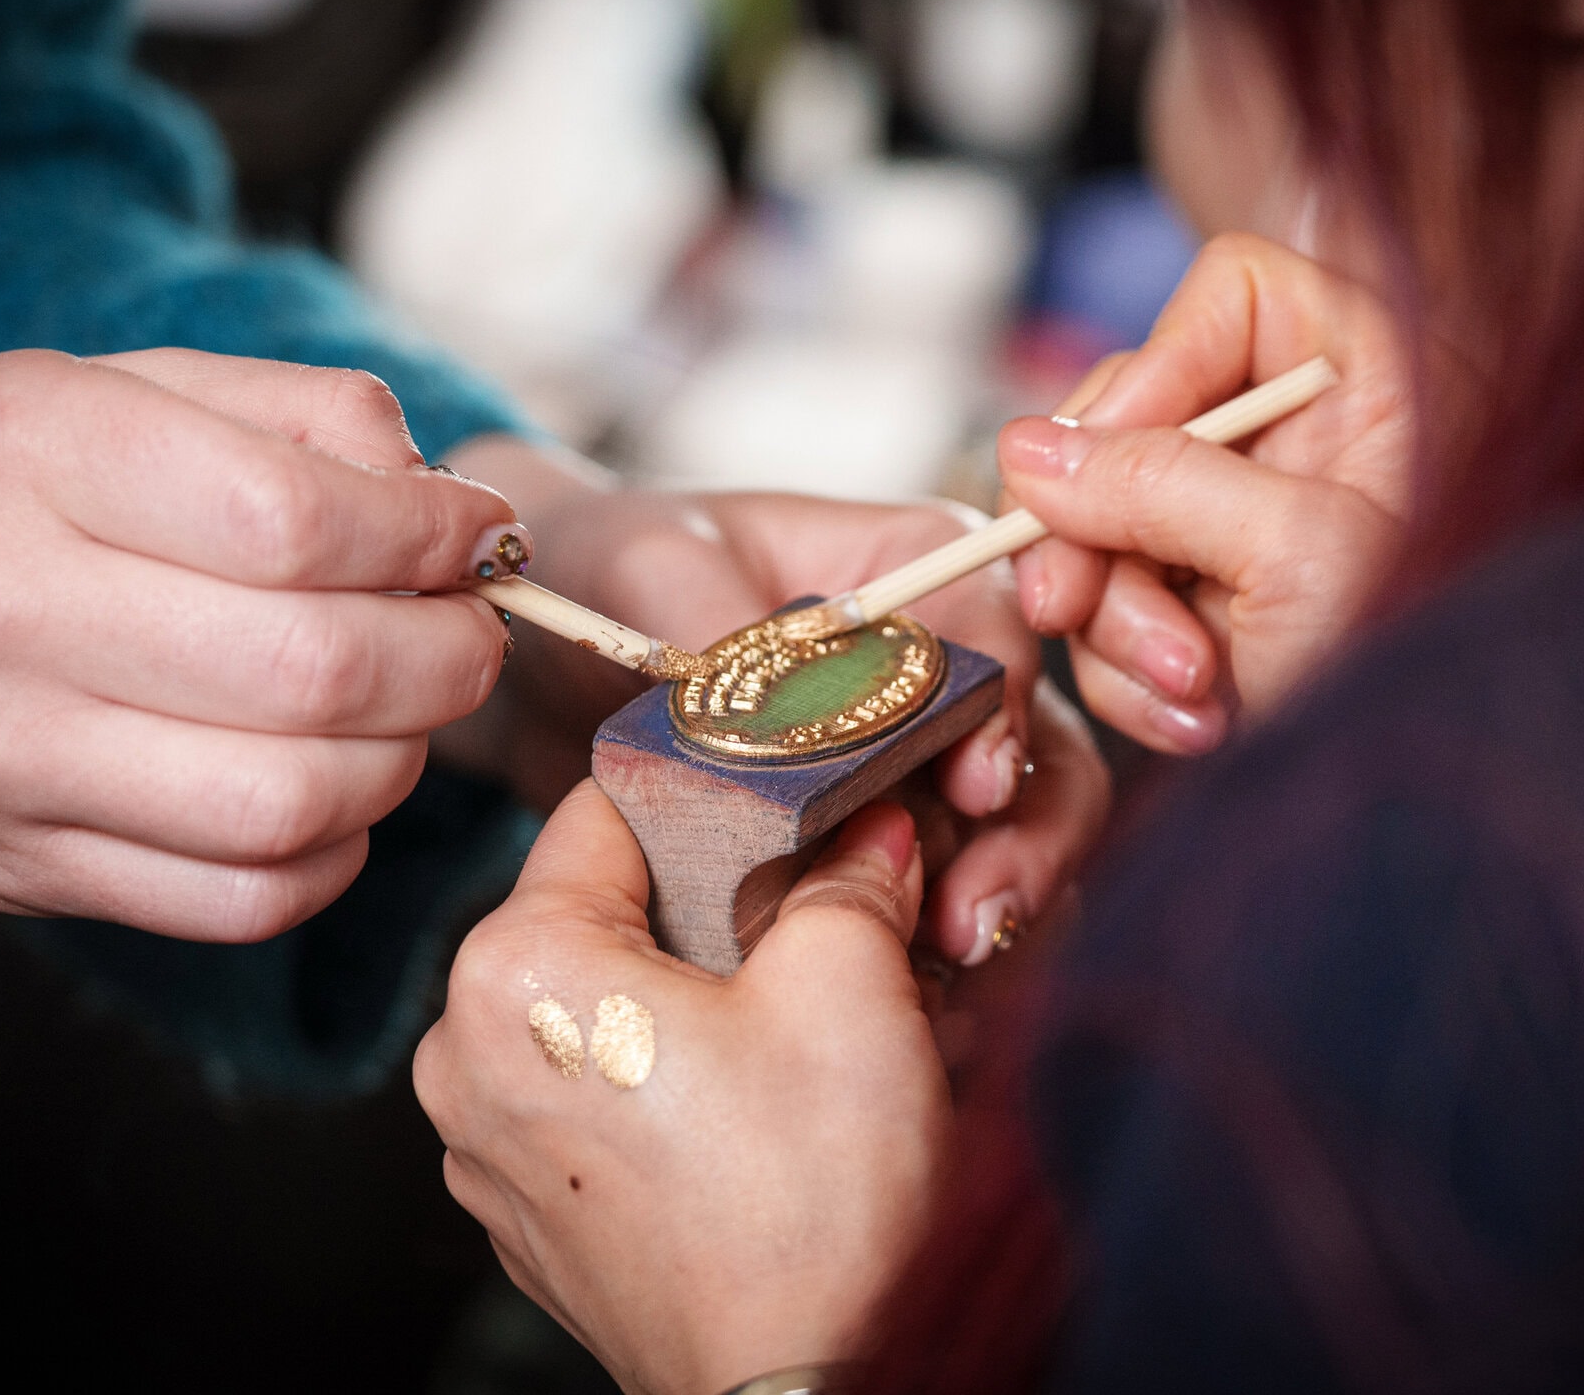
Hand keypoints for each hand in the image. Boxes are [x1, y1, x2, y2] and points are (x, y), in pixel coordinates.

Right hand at [0, 348, 520, 938]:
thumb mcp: (96, 393)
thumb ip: (283, 413)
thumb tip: (439, 490)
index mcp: (34, 457)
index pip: (296, 519)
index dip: (431, 536)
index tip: (479, 536)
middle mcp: (8, 614)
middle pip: (316, 671)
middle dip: (448, 655)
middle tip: (467, 629)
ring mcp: (10, 764)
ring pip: (294, 802)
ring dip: (402, 759)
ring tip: (399, 707)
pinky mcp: (27, 871)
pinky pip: (244, 900)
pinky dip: (333, 854)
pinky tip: (330, 792)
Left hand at [417, 783, 944, 1394]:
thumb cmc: (810, 1209)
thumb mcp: (851, 987)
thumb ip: (847, 872)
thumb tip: (864, 828)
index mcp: (513, 971)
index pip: (604, 808)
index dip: (711, 792)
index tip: (784, 801)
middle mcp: (461, 1057)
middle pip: (596, 911)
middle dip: (707, 903)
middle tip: (809, 917)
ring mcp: (486, 1149)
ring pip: (596, 1005)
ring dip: (688, 994)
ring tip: (787, 1021)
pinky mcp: (528, 1216)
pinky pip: (588, 1096)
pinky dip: (659, 1077)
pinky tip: (747, 1104)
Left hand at [432, 452, 1111, 966]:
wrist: (548, 669)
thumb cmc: (612, 574)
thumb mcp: (646, 570)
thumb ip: (712, 619)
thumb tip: (767, 695)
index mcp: (903, 575)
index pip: (996, 629)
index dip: (1002, 709)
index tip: (978, 785)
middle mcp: (935, 680)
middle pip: (1035, 763)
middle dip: (1018, 846)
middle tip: (972, 917)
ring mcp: (916, 782)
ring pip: (1003, 858)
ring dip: (983, 918)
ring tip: (939, 975)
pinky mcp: (877, 870)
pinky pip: (938, 927)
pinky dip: (928, 971)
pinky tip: (907, 1012)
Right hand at [997, 232, 1414, 752]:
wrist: (1430, 807)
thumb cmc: (1420, 661)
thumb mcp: (1294, 558)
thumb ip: (1160, 485)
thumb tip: (1025, 452)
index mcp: (1363, 380)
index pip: (1231, 296)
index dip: (1155, 368)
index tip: (1104, 463)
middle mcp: (1295, 441)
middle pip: (1131, 420)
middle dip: (1098, 531)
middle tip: (1068, 603)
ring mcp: (1240, 527)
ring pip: (1102, 528)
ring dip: (1119, 624)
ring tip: (1191, 688)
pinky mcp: (1207, 608)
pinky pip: (1112, 612)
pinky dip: (1132, 675)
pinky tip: (1193, 716)